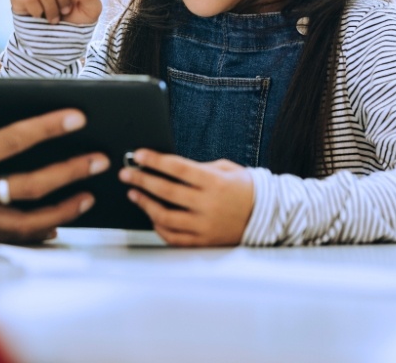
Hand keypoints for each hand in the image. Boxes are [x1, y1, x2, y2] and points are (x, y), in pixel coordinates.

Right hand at [0, 52, 107, 242]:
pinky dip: (33, 232)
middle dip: (70, 174)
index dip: (47, 127)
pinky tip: (52, 226)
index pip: (12, 143)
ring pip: (23, 224)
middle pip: (30, 188)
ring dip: (60, 212)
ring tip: (87, 197)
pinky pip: (5, 235)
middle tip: (101, 160)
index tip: (78, 116)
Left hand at [119, 151, 253, 246]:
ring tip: (134, 194)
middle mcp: (208, 204)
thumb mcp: (225, 169)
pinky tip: (151, 217)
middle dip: (141, 180)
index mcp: (214, 182)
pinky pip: (174, 237)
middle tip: (126, 174)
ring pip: (165, 217)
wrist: (269, 216)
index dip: (154, 160)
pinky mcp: (204, 241)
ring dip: (145, 204)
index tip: (138, 155)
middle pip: (166, 191)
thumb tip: (167, 166)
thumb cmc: (245, 188)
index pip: (177, 167)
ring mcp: (205, 225)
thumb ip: (198, 168)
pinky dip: (159, 227)